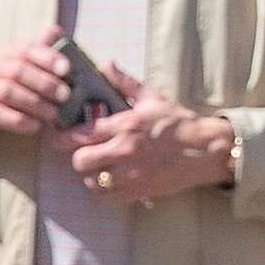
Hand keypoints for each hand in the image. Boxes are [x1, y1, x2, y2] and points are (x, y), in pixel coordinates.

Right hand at [0, 33, 82, 148]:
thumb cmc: (3, 87)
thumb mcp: (20, 68)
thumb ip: (38, 52)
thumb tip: (57, 30)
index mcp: (5, 54)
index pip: (26, 49)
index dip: (47, 57)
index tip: (67, 69)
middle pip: (18, 70)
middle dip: (44, 83)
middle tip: (65, 96)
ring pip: (8, 92)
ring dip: (34, 103)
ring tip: (53, 114)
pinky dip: (18, 120)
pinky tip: (34, 126)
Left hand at [71, 95, 238, 199]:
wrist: (207, 150)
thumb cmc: (179, 122)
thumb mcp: (152, 97)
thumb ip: (125, 83)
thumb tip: (106, 65)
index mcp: (127, 124)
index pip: (82, 133)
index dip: (63, 137)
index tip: (57, 137)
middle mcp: (126, 150)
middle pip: (81, 161)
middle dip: (77, 157)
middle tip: (83, 153)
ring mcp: (132, 174)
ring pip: (91, 182)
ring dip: (90, 175)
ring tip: (98, 168)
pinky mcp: (139, 191)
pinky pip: (107, 198)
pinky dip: (103, 191)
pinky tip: (109, 181)